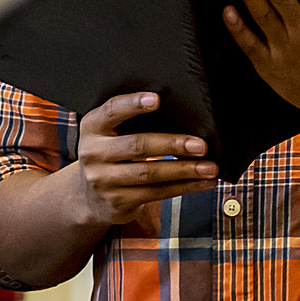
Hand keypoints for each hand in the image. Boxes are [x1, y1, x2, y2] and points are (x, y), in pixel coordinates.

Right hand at [66, 91, 217, 226]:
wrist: (90, 197)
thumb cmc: (112, 155)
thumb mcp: (110, 135)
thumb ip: (132, 124)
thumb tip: (183, 118)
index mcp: (92, 127)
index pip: (112, 110)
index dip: (133, 104)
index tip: (157, 99)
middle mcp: (93, 153)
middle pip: (138, 145)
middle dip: (172, 144)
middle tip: (201, 145)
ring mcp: (104, 180)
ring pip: (150, 173)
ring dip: (184, 170)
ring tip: (209, 167)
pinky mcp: (118, 202)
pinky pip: (157, 193)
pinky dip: (184, 187)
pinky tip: (202, 183)